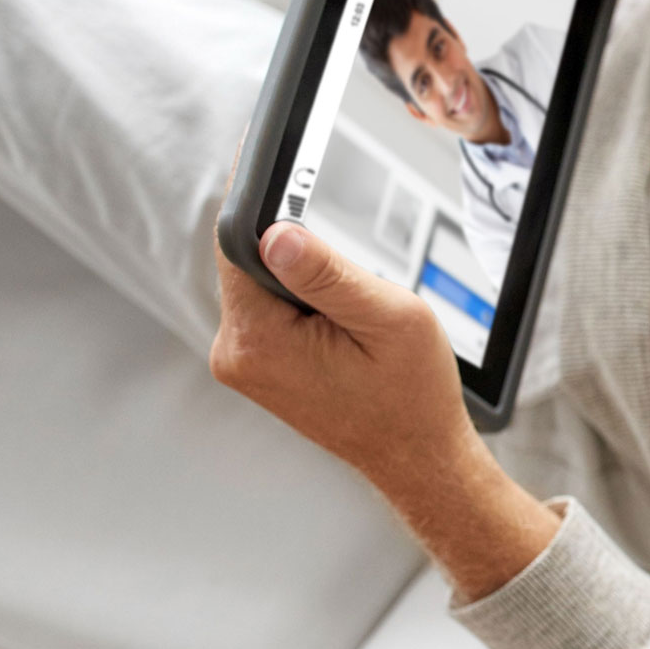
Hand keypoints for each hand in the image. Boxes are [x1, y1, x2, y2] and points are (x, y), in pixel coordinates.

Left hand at [211, 221, 473, 478]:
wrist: (414, 453)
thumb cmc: (411, 395)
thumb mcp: (388, 319)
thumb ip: (328, 273)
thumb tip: (275, 233)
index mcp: (259, 339)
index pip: (238, 243)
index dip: (269, 211)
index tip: (299, 195)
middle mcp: (235, 354)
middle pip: (248, 261)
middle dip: (300, 257)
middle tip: (352, 291)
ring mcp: (241, 363)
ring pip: (260, 283)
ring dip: (305, 284)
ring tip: (351, 322)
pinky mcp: (254, 365)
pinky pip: (268, 309)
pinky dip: (303, 305)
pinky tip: (338, 333)